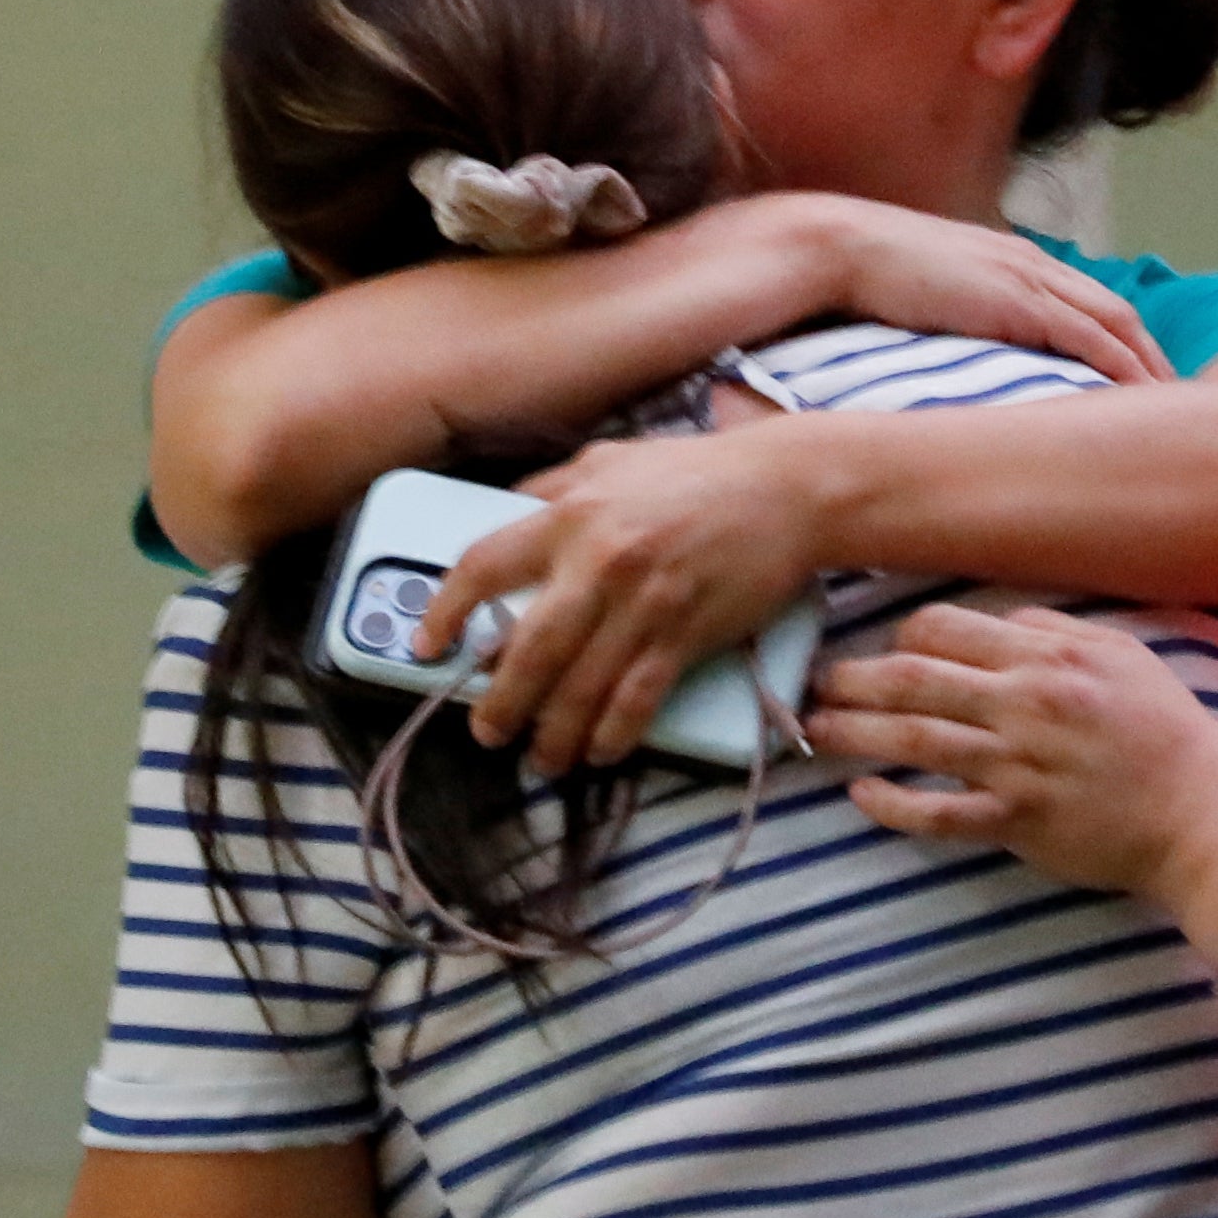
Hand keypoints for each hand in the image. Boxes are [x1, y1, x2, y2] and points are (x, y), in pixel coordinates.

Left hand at [414, 424, 825, 770]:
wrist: (788, 488)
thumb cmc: (699, 470)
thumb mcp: (612, 458)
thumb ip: (553, 486)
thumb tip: (505, 509)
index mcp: (570, 514)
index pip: (484, 566)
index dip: (445, 611)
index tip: (428, 647)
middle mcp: (599, 562)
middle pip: (529, 649)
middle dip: (500, 702)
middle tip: (486, 731)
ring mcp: (645, 602)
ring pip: (582, 687)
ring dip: (554, 734)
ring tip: (540, 759)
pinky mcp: (687, 632)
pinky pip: (638, 698)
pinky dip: (614, 733)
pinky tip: (600, 751)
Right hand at [797, 198, 1170, 386]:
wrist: (837, 247)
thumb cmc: (867, 276)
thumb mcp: (927, 295)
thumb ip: (955, 316)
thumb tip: (958, 353)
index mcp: (1013, 261)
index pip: (1087, 301)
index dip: (1121, 339)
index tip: (1141, 377)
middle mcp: (1033, 265)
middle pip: (1118, 311)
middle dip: (1152, 355)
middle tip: (1178, 401)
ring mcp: (1029, 280)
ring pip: (1116, 323)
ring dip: (1149, 365)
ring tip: (1174, 409)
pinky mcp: (1019, 303)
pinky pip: (1090, 338)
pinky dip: (1122, 367)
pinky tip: (1141, 399)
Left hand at [808, 603, 1217, 911]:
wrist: (1205, 815)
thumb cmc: (1170, 734)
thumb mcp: (1124, 657)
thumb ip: (1057, 633)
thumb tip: (1001, 622)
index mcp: (1048, 656)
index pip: (945, 629)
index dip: (902, 636)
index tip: (884, 650)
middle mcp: (1025, 703)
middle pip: (913, 679)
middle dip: (852, 678)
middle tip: (812, 682)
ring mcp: (1017, 764)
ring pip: (913, 740)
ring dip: (852, 733)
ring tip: (810, 729)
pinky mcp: (1017, 821)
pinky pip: (938, 812)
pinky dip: (893, 803)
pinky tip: (861, 794)